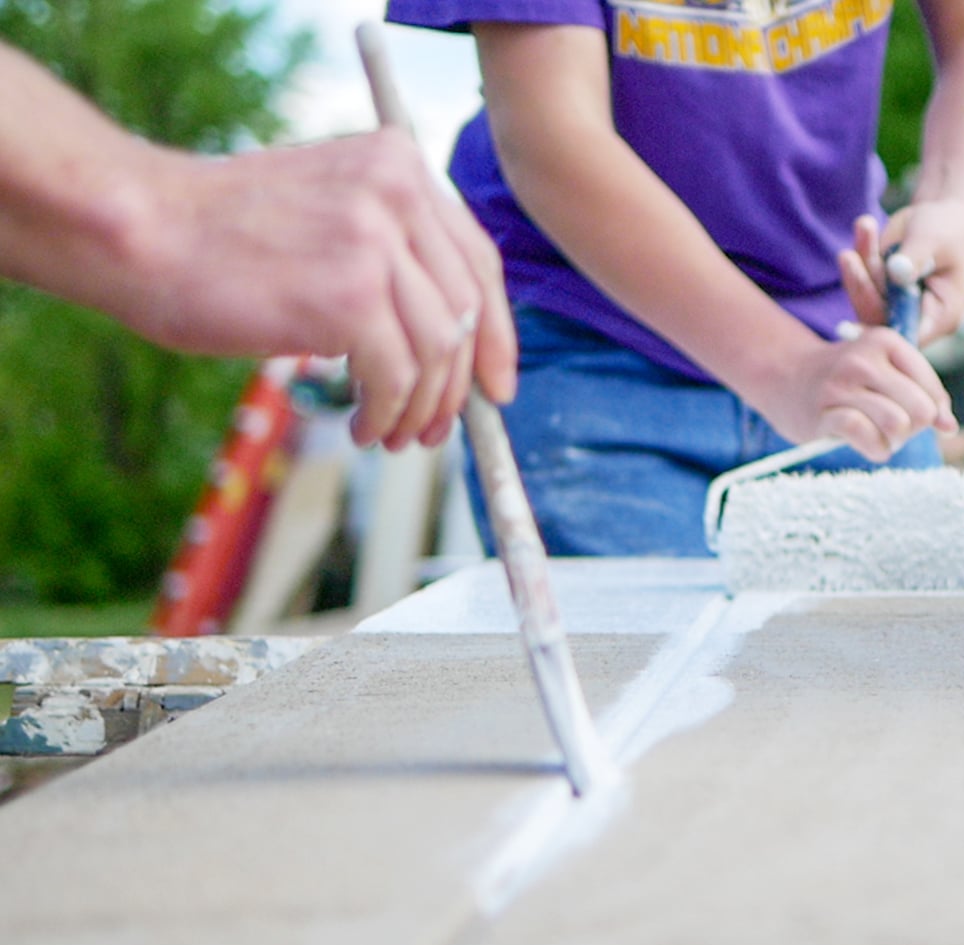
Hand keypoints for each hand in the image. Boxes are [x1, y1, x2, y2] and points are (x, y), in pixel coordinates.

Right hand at [137, 129, 516, 450]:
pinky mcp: (351, 294)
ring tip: (393, 434)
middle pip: (469, 308)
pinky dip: (387, 412)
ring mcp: (376, 240)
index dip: (496, 332)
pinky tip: (364, 426)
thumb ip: (389, 248)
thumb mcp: (326, 210)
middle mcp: (399, 189)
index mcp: (398, 161)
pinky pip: (398, 375)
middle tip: (440, 429)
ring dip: (423, 407)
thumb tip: (449, 336)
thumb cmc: (217, 234)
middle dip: (461, 383)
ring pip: (440, 349)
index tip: (497, 385)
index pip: (477, 259)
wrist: (136, 229)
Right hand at [752, 326, 958, 462]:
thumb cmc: (847, 379)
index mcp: (887, 342)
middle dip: (914, 429)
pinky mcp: (824, 411)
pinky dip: (876, 449)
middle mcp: (864, 358)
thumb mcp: (887, 373)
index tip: (911, 416)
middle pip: (920, 410)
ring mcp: (842, 384)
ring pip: (898, 425)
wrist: (786, 376)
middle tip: (893, 428)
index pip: (932, 390)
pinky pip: (868, 438)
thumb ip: (923, 394)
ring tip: (880, 435)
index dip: (931, 413)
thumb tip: (950, 428)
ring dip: (894, 441)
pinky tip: (868, 445)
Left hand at [836, 201, 963, 344]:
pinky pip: (861, 280)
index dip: (877, 335)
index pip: (907, 336)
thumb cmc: (946, 227)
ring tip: (865, 226)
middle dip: (862, 288)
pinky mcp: (881, 290)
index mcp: (943, 316)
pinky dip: (860, 254)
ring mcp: (898, 304)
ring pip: (867, 298)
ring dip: (860, 265)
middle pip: (880, 319)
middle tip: (847, 256)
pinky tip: (865, 228)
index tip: (846, 329)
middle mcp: (919, 317)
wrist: (942, 212)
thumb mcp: (934, 240)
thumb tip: (897, 272)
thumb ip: (915, 257)